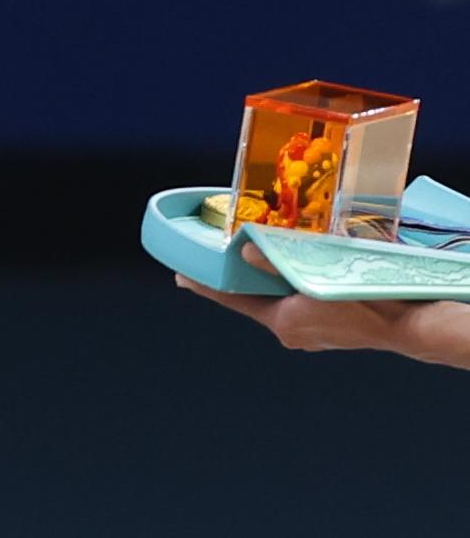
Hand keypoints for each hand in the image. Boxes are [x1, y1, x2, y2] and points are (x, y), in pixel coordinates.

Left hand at [176, 244, 428, 355]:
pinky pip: (295, 300)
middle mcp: (291, 331)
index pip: (233, 301)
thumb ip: (277, 262)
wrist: (404, 324)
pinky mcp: (325, 324)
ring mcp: (309, 331)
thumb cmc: (361, 302)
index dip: (205, 286)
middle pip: (252, 299)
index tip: (179, 276)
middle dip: (234, 280)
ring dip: (262, 279)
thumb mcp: (316, 278)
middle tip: (209, 261)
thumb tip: (245, 252)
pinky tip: (287, 265)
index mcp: (283, 324)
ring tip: (246, 258)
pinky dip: (286, 282)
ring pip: (275, 299)